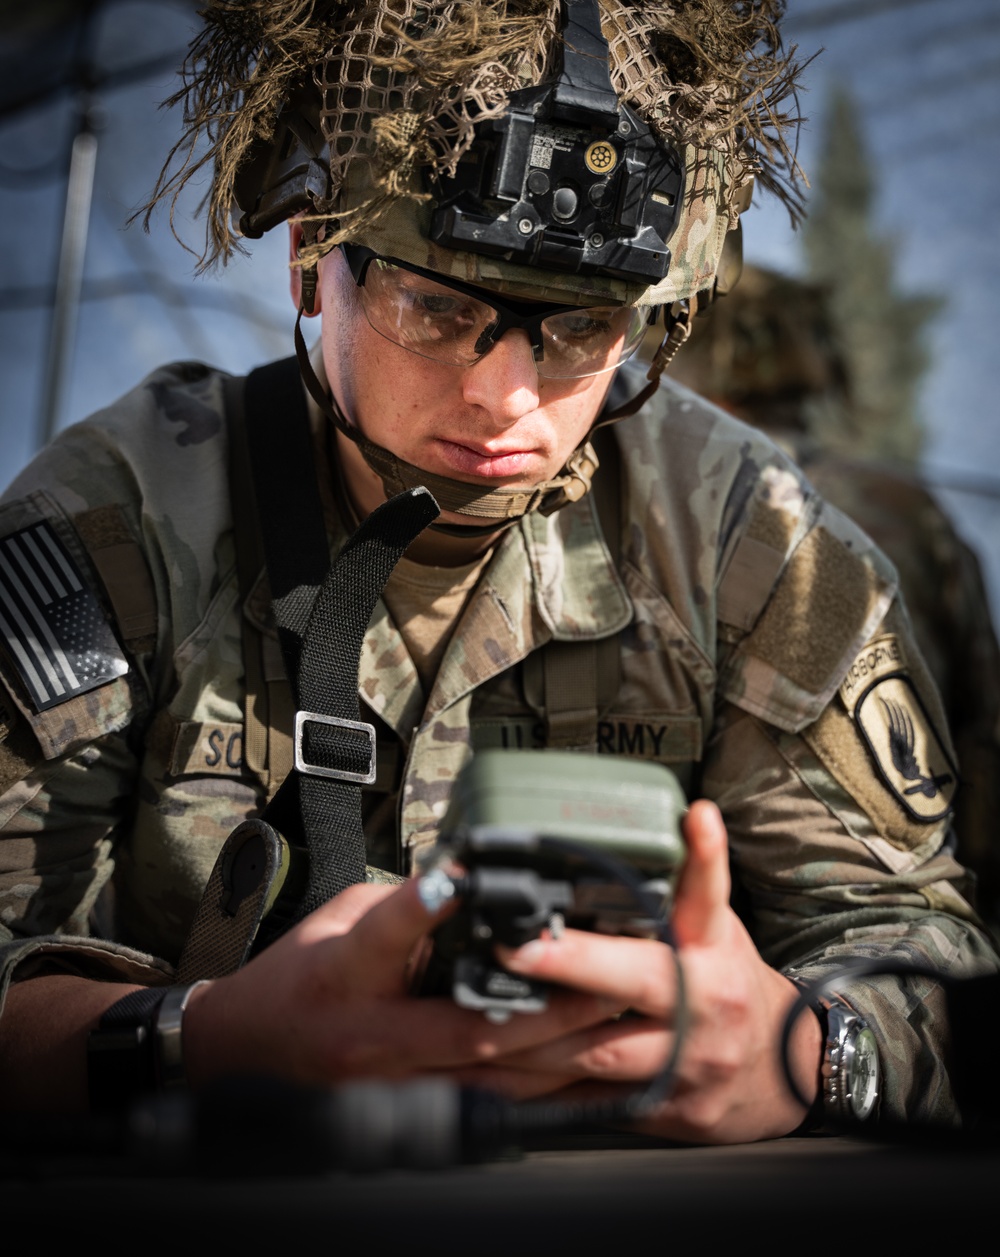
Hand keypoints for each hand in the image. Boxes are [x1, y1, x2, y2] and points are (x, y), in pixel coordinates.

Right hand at [182, 876, 618, 1089]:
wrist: (243, 1051)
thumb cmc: (298, 974)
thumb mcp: (341, 920)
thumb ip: (405, 907)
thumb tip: (475, 884)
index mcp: (343, 971)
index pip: (386, 932)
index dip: (425, 907)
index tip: (465, 879)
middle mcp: (368, 1034)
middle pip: (467, 1028)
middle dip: (545, 1010)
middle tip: (606, 982)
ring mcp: (388, 1084)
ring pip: (487, 1079)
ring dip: (555, 1057)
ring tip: (614, 1026)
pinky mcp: (405, 1110)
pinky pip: (483, 1105)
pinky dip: (534, 1090)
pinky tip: (579, 1075)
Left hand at [493, 800, 822, 1142]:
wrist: (783, 1072)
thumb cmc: (728, 981)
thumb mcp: (714, 927)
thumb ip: (678, 888)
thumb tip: (666, 819)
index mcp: (715, 946)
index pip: (707, 895)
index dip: (701, 859)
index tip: (693, 820)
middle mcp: (705, 1000)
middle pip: (638, 979)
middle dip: (570, 964)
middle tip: (510, 949)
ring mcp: (688, 1061)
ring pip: (600, 1051)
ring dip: (531, 1038)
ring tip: (472, 1020)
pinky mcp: (665, 1108)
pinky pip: (589, 1101)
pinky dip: (537, 1091)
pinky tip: (488, 1081)